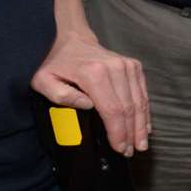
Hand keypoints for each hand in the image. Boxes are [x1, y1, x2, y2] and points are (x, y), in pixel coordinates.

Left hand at [31, 30, 149, 156]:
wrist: (71, 39)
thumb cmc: (55, 63)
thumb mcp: (44, 81)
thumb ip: (61, 96)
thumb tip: (87, 106)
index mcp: (93, 74)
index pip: (112, 110)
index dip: (117, 132)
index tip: (119, 149)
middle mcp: (115, 68)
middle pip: (128, 108)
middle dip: (131, 133)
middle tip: (130, 151)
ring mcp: (127, 65)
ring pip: (139, 102)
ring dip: (141, 125)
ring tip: (140, 143)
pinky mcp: (134, 66)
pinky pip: (143, 92)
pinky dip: (145, 111)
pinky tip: (145, 126)